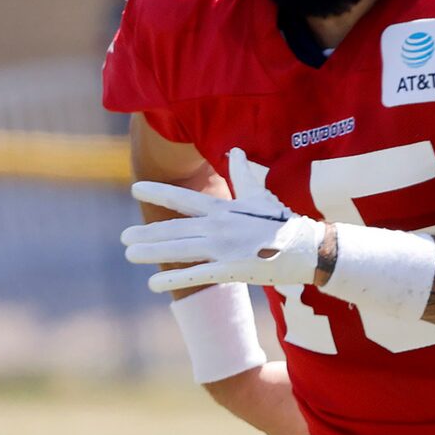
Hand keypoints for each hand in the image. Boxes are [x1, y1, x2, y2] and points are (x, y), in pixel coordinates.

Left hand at [120, 182, 321, 291]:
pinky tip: (152, 284)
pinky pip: (196, 275)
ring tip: (130, 253)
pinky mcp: (233, 269)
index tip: (135, 188)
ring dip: (151, 252)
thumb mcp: (261, 196)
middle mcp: (219, 226)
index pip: (184, 199)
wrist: (310, 249)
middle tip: (124, 237)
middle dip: (146, 233)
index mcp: (224, 208)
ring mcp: (225, 248)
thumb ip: (243, 175)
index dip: (159, 193)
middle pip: (174, 229)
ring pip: (179, 250)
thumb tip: (235, 150)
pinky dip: (173, 279)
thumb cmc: (286, 222)